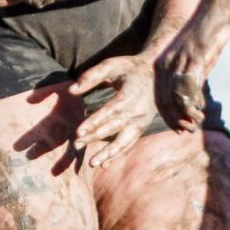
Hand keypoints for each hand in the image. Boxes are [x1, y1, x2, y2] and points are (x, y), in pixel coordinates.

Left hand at [67, 53, 157, 167]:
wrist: (157, 74)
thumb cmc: (130, 68)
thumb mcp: (111, 65)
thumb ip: (91, 76)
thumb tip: (71, 90)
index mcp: (130, 95)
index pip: (110, 111)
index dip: (94, 122)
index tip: (78, 131)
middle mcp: (137, 112)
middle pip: (114, 128)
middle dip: (94, 137)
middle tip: (75, 145)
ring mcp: (141, 122)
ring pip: (124, 141)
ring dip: (108, 153)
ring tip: (93, 163)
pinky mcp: (141, 128)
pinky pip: (128, 144)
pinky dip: (116, 155)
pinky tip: (103, 165)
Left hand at [153, 13, 229, 131]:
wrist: (214, 14)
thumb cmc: (207, 36)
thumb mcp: (196, 60)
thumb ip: (194, 78)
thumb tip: (196, 100)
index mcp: (165, 64)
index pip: (160, 95)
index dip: (168, 114)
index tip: (176, 127)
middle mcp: (168, 64)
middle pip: (165, 98)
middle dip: (175, 118)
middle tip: (185, 131)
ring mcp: (180, 62)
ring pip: (177, 95)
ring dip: (186, 113)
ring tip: (195, 124)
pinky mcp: (194, 58)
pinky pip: (190, 84)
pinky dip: (194, 100)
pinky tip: (200, 110)